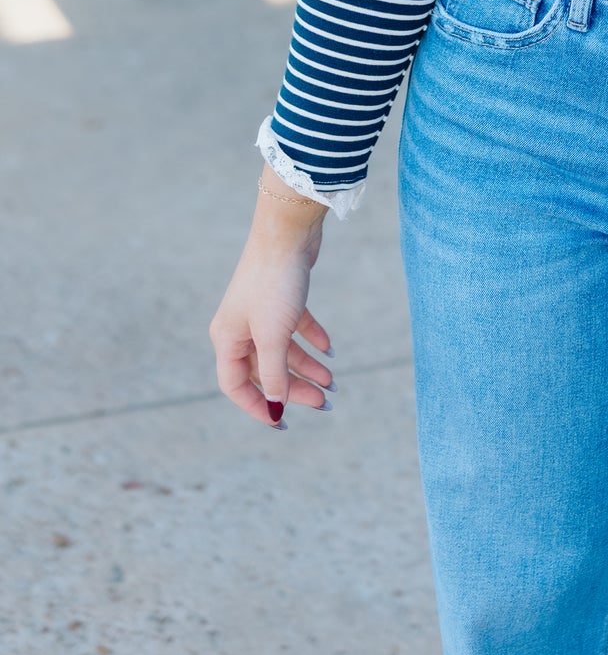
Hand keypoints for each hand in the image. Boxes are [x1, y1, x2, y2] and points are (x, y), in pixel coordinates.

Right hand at [209, 169, 334, 427]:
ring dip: (307, 367)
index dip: (257, 407)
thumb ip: (273, 373)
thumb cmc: (275, 283)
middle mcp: (241, 327)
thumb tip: (275, 405)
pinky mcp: (282, 296)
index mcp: (227, 338)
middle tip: (323, 403)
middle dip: (293, 388)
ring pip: (283, 350)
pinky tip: (331, 350)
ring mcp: (261, 311)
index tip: (281, 423)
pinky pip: (296, 327)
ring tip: (333, 382)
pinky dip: (312, 339)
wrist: (288, 231)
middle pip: (265, 370)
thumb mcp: (273, 335)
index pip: (236, 385)